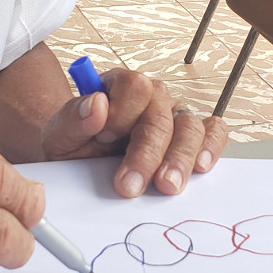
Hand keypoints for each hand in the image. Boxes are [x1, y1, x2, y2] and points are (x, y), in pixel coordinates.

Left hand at [38, 68, 227, 196]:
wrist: (82, 165)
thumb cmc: (73, 146)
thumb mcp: (58, 135)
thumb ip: (72, 118)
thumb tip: (97, 104)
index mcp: (119, 86)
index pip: (134, 86)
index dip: (122, 113)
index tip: (106, 138)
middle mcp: (152, 97)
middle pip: (161, 115)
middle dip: (147, 152)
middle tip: (131, 186)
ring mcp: (174, 116)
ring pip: (190, 127)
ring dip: (180, 158)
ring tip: (167, 186)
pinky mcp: (191, 136)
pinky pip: (213, 132)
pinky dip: (211, 146)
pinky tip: (200, 166)